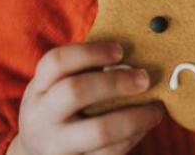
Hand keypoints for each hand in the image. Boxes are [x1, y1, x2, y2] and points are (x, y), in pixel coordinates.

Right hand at [7, 42, 164, 154]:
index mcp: (38, 89)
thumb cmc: (61, 110)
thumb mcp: (57, 89)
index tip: (120, 50)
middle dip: (115, 82)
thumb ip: (85, 71)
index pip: (56, 62)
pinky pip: (111, 152)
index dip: (91, 52)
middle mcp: (41, 117)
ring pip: (100, 130)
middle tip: (144, 78)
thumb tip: (136, 50)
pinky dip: (134, 137)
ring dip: (136, 117)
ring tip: (155, 109)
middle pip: (75, 91)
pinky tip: (145, 126)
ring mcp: (57, 145)